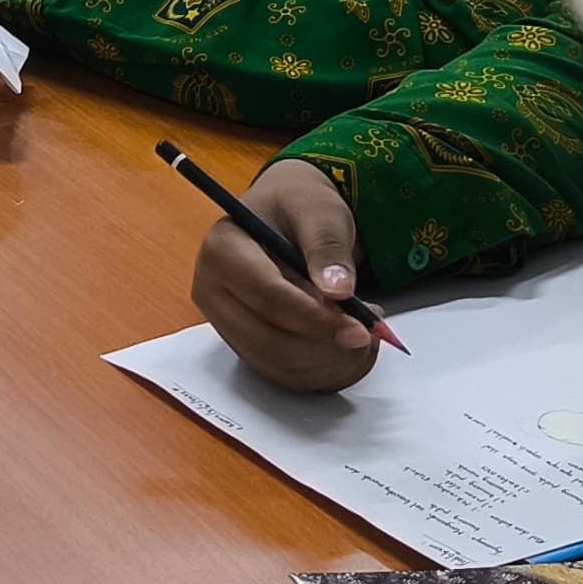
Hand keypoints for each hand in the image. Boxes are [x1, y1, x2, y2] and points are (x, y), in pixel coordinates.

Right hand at [190, 159, 384, 392]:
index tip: (360, 328)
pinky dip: (321, 371)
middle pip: (269, 342)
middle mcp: (212, 293)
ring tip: (362, 334)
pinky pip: (283, 375)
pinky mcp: (243, 345)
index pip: (268, 298)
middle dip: (325, 346)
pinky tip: (345, 348)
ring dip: (328, 362)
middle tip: (370, 334)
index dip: (316, 318)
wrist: (285, 217)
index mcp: (222, 251)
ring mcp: (225, 324)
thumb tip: (338, 292)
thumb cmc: (297, 208)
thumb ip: (327, 246)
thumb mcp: (319, 210)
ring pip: (278, 365)